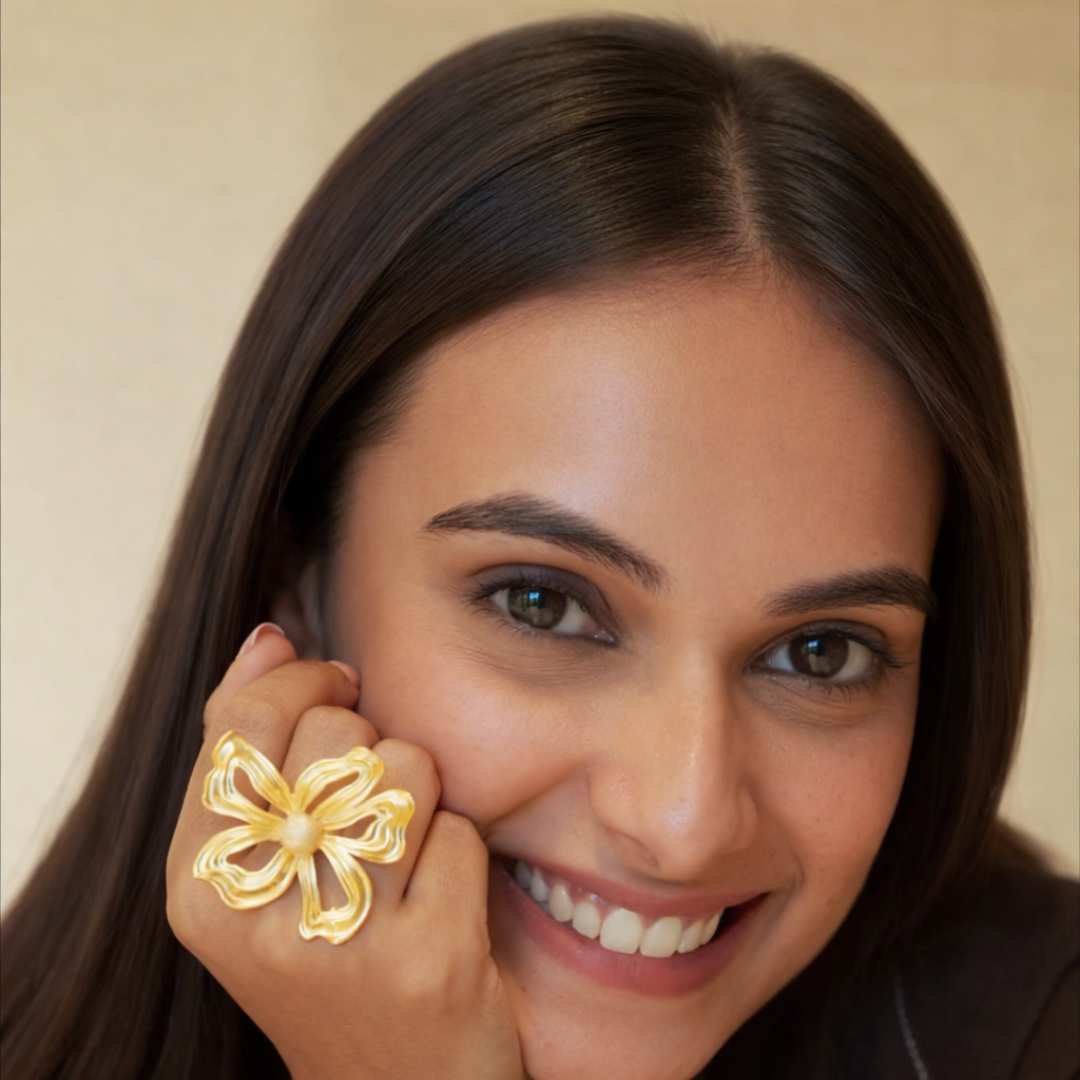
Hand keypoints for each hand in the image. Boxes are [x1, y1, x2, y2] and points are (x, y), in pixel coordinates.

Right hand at [165, 624, 524, 1079]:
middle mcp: (256, 914)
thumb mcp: (259, 865)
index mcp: (201, 882)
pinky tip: (438, 908)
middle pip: (336, 735)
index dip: (307, 682)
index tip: (340, 688)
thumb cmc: (326, 950)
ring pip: (405, 771)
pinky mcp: (427, 959)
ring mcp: (341, 940)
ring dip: (421, 802)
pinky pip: (462, 833)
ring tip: (402, 862)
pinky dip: (461, 856)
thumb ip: (248, 749)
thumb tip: (268, 638)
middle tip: (365, 811)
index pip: (246, 721)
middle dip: (368, 750)